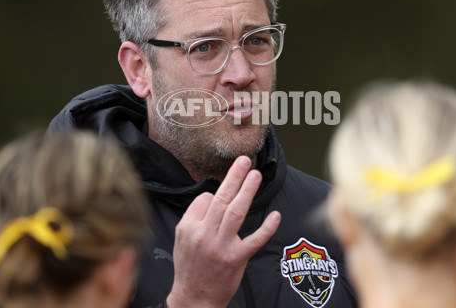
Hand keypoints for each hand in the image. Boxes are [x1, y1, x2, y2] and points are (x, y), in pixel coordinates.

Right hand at [166, 156, 280, 307]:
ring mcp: (221, 246)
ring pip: (236, 212)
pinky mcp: (236, 258)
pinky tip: (275, 215)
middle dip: (235, 176)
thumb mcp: (180, 238)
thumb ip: (194, 216)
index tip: (224, 192)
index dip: (216, 192)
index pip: (206, 199)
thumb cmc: (190, 266)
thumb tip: (212, 196)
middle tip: (245, 160)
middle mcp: (205, 234)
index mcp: (190, 227)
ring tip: (256, 175)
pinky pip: (254, 239)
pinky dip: (266, 227)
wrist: (194, 298)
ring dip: (248, 191)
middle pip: (222, 199)